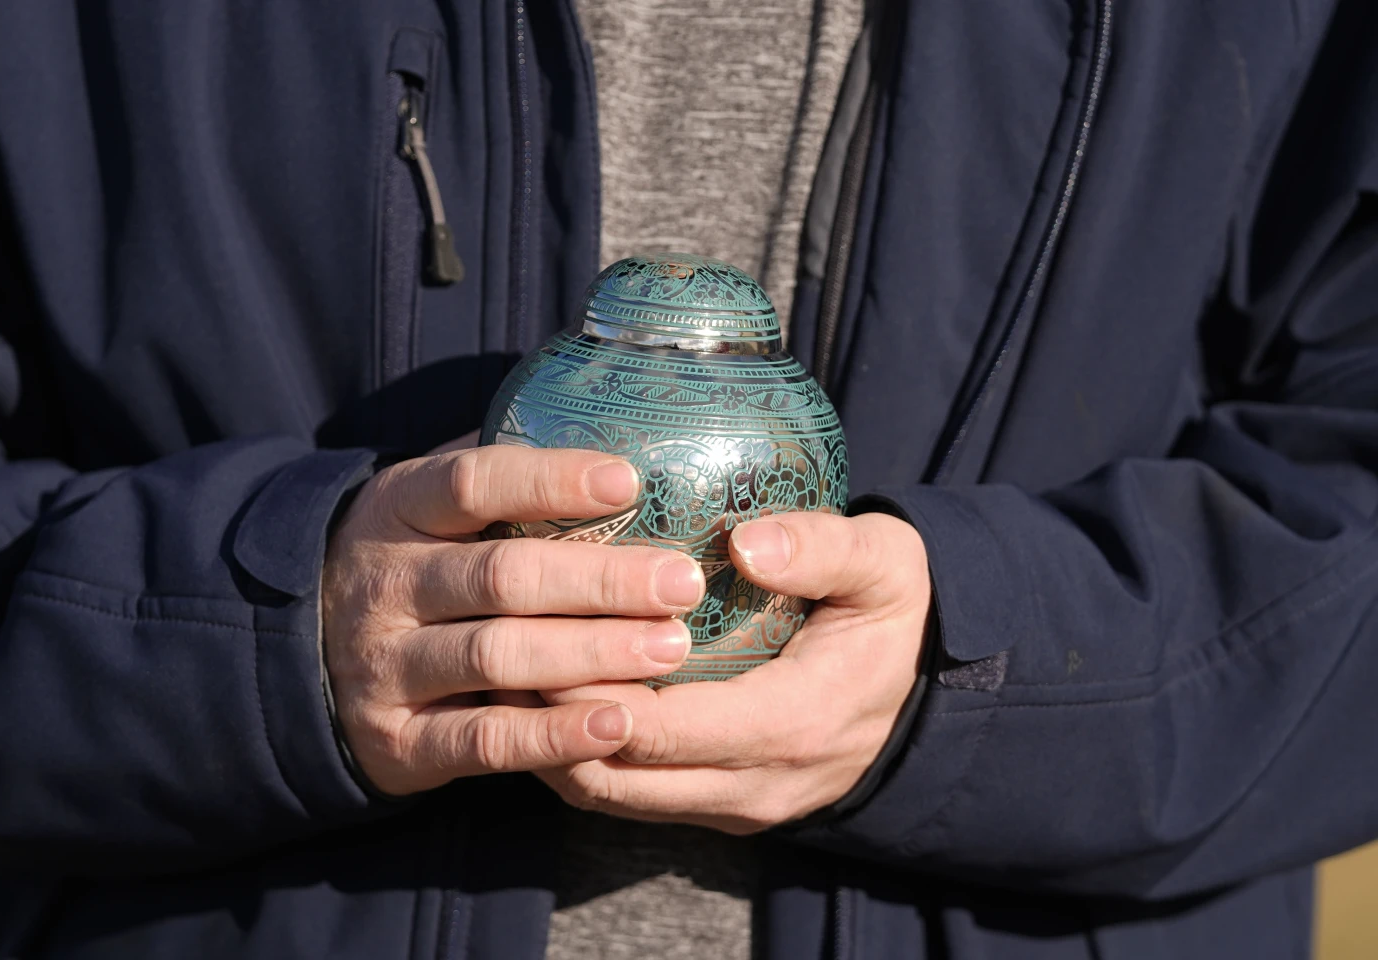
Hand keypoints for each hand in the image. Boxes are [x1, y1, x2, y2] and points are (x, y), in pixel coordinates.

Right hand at [322, 445, 706, 795]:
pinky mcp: (397, 741)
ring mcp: (385, 665)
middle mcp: (386, 583)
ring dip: (593, 653)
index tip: (630, 482)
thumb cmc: (414, 563)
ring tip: (671, 647)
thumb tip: (615, 425)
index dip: (551, 481)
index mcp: (398, 508)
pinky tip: (618, 724)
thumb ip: (501, 473)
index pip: (472, 483)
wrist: (307, 656)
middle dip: (601, 580)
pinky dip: (553, 735)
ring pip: (497, 656)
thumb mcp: (431, 505)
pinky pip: (483, 740)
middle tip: (682, 583)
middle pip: (501, 576)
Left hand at [522, 510, 929, 833]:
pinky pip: (631, 796)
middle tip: (497, 650)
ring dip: (554, 744)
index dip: (586, 692)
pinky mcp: (720, 805)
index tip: (532, 633)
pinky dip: (582, 753)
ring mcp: (736, 804)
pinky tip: (551, 695)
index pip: (659, 730)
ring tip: (508, 672)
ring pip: (612, 796)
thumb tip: (748, 541)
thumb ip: (824, 549)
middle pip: (617, 777)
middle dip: (548, 723)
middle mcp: (755, 784)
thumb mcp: (885, 565)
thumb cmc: (895, 613)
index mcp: (790, 725)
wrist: (924, 686)